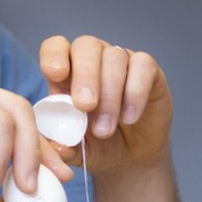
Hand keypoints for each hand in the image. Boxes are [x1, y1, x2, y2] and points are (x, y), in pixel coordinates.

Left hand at [39, 35, 172, 173]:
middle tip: (84, 106)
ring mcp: (122, 61)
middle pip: (86, 45)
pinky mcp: (148, 70)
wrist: (132, 156)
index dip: (53, 55)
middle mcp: (93, 59)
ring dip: (109, 94)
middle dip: (85, 75)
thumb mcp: (75, 150)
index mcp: (66, 72)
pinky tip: (129, 118)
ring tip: (105, 129)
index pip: (55, 46)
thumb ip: (62, 147)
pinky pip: (143, 66)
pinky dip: (135, 92)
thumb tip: (57, 147)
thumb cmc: (96, 144)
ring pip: (114, 57)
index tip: (55, 74)